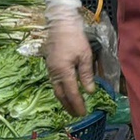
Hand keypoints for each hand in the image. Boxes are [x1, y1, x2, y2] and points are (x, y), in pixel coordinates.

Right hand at [44, 0, 94, 116]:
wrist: (60, 24)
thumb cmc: (75, 38)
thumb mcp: (85, 56)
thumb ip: (86, 75)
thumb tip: (89, 91)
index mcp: (63, 72)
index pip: (71, 93)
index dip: (77, 104)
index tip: (83, 113)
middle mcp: (54, 73)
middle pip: (61, 95)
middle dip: (69, 106)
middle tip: (77, 115)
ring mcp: (50, 69)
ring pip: (56, 90)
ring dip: (63, 100)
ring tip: (71, 107)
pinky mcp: (50, 66)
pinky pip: (54, 83)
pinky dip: (60, 91)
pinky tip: (65, 93)